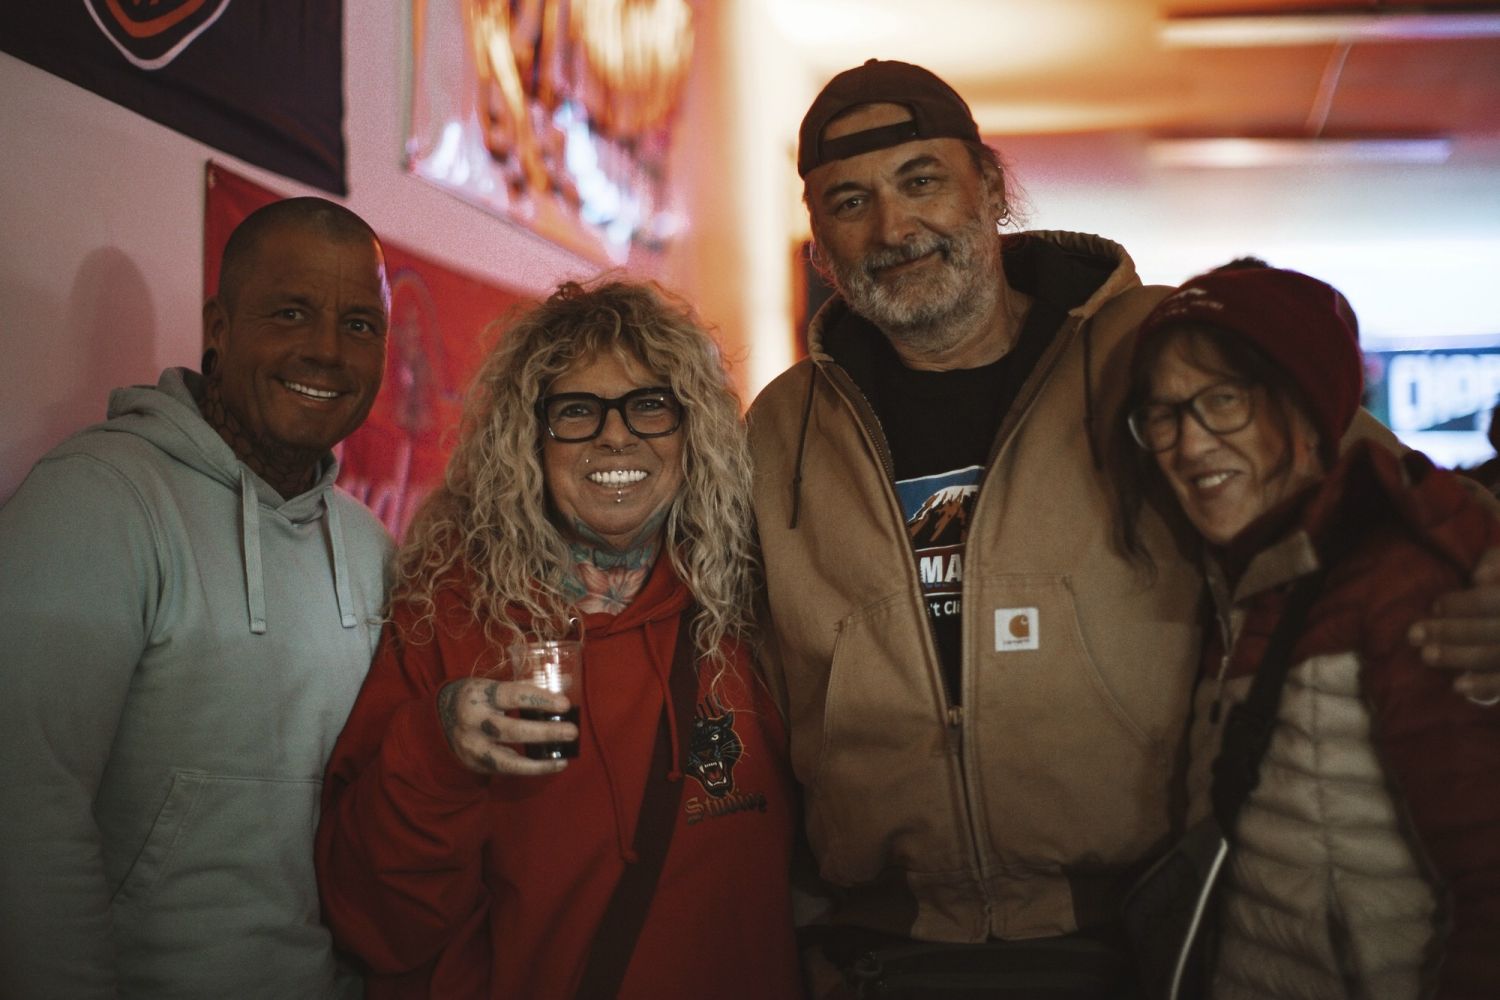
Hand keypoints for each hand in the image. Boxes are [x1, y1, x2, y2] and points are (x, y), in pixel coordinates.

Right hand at [435, 677, 577, 774]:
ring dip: (539, 761)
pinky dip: (532, 769)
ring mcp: (474, 747)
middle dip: (545, 732)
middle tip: (571, 731)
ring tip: (563, 758)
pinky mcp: (477, 765)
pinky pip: (507, 770)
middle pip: (512, 730)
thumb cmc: (476, 698)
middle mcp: (473, 722)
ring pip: (508, 760)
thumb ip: (521, 690)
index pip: (513, 695)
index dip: (541, 700)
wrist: (439, 720)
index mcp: (479, 695)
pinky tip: (552, 764)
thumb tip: (563, 689)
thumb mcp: (490, 686)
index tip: (565, 704)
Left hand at [1407, 545, 1499, 704]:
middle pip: (1493, 630)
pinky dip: (1485, 686)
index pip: (1495, 601)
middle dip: (1452, 632)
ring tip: (1426, 655)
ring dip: (1460, 657)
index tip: (1434, 606)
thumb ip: (1495, 562)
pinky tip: (1458, 686)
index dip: (1465, 604)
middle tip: (1413, 634)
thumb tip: (1477, 578)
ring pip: (1496, 655)